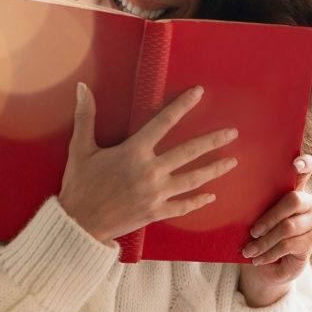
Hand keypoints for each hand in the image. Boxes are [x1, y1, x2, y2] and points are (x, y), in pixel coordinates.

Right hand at [58, 82, 238, 242]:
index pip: (163, 122)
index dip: (183, 105)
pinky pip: (182, 206)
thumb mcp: (80, 149)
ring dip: (214, 170)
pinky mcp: (156, 212)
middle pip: (188, 152)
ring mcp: (156, 193)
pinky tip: (211, 196)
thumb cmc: (79, 185)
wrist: (78, 224)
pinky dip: (198, 201)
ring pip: (192, 179)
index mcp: (134, 151)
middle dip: (213, 141)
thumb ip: (85, 117)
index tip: (199, 93)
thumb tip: (81, 88)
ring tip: (232, 162)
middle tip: (232, 133)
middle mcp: (150, 170)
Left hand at [238, 154, 311, 306]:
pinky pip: (288, 245)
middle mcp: (308, 201)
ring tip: (248, 250)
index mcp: (294, 187)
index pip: (307, 168)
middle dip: (269, 217)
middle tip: (252, 231)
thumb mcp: (254, 214)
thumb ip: (254, 200)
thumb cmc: (259, 231)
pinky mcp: (311, 242)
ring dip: (264, 241)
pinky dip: (269, 253)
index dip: (304, 163)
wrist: (269, 263)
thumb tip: (230, 190)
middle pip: (293, 200)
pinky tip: (257, 259)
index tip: (295, 164)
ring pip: (288, 227)